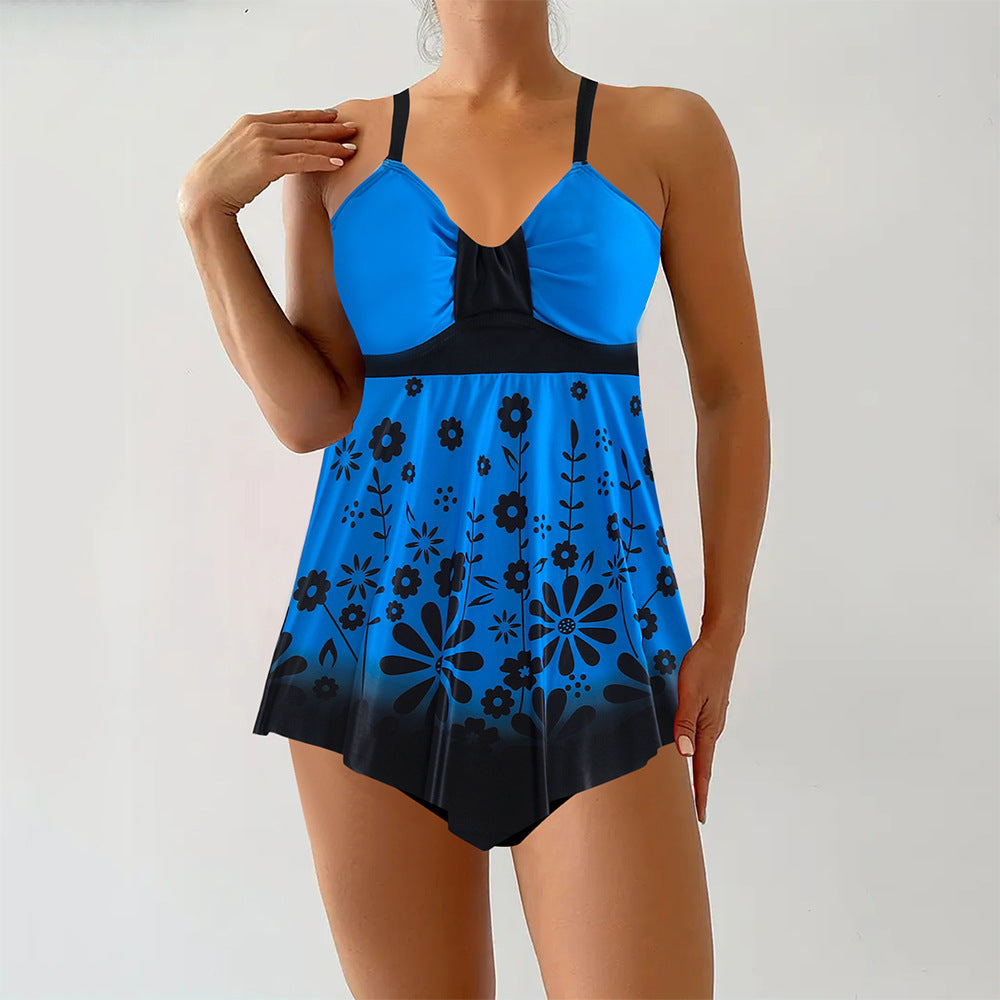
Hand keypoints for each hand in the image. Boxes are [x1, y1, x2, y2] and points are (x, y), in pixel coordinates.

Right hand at [177, 107, 358, 219]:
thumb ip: (258, 145)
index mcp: (251, 122)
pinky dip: (323, 161)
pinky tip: (339, 163)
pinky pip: (302, 160)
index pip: (291, 116)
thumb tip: (274, 151)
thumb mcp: (240, 152)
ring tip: (352, 147)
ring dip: (332, 145)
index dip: (315, 115)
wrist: (205, 193)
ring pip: (306, 143)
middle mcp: (258, 128)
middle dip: (331, 127)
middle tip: (353, 127)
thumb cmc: (222, 179)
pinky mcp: (267, 163)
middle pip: (304, 126)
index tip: (334, 116)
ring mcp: (263, 144)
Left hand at [673, 631, 738, 823]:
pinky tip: (688, 749)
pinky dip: (695, 749)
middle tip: (694, 810)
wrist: (721, 642)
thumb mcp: (689, 694)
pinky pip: (700, 735)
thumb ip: (684, 723)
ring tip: (691, 786)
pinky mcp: (709, 707)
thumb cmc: (704, 666)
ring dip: (697, 768)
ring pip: (702, 749)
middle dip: (699, 787)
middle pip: (704, 763)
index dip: (700, 793)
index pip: (703, 768)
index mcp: (709, 728)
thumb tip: (684, 754)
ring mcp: (712, 717)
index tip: (700, 816)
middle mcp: (713, 727)